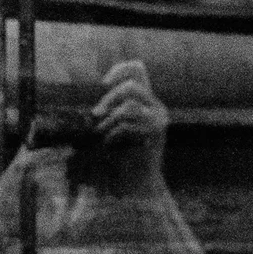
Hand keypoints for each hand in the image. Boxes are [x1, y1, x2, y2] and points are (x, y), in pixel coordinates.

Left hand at [84, 60, 168, 192]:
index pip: (138, 69)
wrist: (138, 184)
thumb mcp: (114, 127)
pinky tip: (109, 144)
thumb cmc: (122, 157)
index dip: (119, 70)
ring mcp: (159, 119)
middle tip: (95, 114)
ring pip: (129, 106)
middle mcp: (157, 107)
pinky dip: (112, 133)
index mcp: (147, 101)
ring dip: (108, 120)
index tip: (103, 84)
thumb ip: (110, 109)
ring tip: (100, 133)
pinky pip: (128, 125)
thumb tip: (92, 100)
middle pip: (132, 86)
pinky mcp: (156, 133)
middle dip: (108, 98)